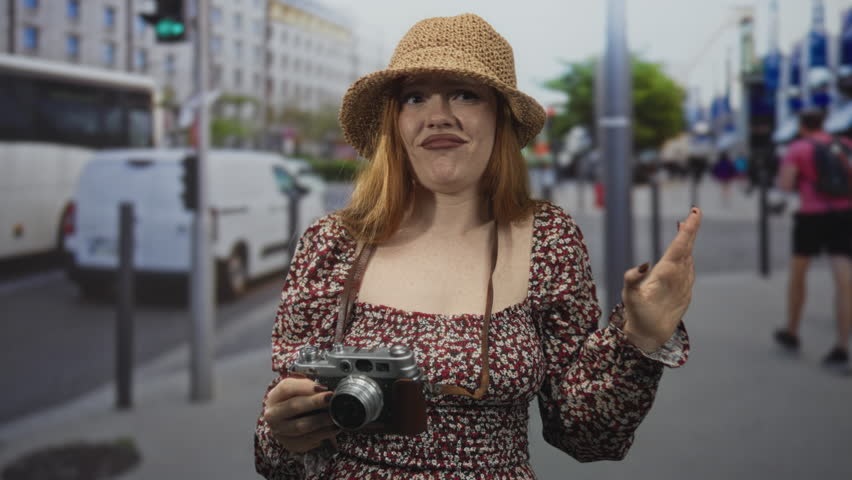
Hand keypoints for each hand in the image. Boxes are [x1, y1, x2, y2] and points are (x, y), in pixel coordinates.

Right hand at [263, 376, 339, 452]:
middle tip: (330, 398)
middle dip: (315, 402)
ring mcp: (280, 431)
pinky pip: (308, 440)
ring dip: (321, 420)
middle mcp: (273, 415)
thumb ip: (308, 387)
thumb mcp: (297, 390)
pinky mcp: (290, 444)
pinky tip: (333, 428)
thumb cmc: (294, 401)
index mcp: (274, 397)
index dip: (306, 387)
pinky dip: (324, 434)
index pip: (287, 389)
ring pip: (302, 426)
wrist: (285, 420)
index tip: (323, 387)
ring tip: (334, 415)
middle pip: (294, 406)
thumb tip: (324, 389)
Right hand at [620, 207, 702, 351]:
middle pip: (688, 248)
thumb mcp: (628, 296)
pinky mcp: (686, 292)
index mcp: (667, 274)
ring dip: (688, 242)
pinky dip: (687, 256)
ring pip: (689, 258)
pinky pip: (689, 269)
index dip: (688, 228)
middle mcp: (680, 277)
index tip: (694, 213)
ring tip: (684, 227)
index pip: (681, 245)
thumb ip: (632, 278)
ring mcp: (686, 285)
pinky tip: (684, 254)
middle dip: (691, 230)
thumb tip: (643, 265)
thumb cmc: (638, 315)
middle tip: (694, 212)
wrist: (652, 337)